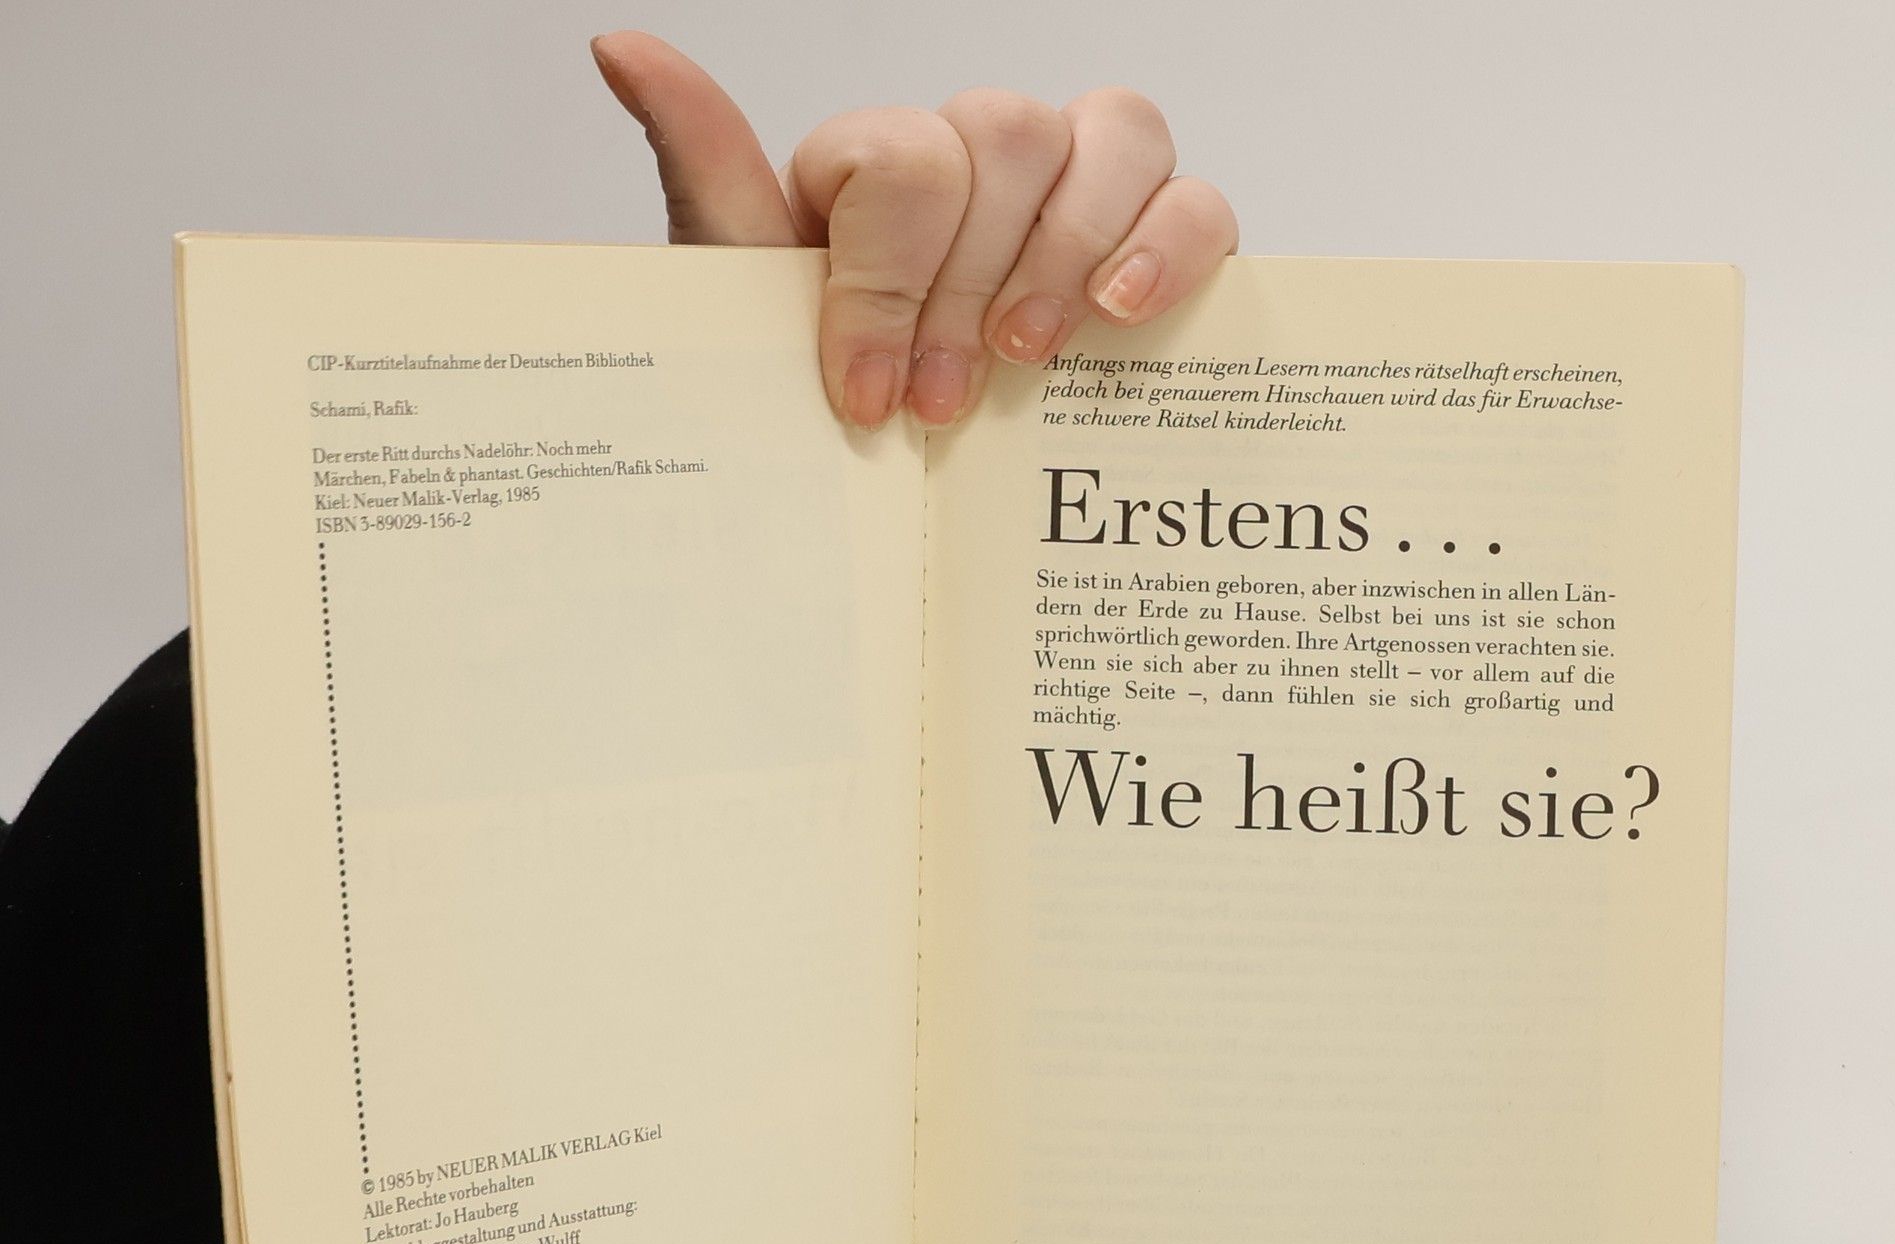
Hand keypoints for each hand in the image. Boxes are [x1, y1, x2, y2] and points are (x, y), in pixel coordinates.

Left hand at [590, 33, 1236, 430]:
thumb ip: (704, 169)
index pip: (903, 157)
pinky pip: (1199, 202)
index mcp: (881, 167)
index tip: (865, 392)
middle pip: (1007, 136)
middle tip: (939, 406)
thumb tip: (621, 48)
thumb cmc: (836, 393)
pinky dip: (1171, 247)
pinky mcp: (1160, 241)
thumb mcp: (750, 301)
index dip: (885, 277)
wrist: (907, 469)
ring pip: (1117, 134)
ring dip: (1067, 254)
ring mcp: (1079, 191)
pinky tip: (1124, 315)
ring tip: (1028, 362)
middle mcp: (985, 159)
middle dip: (969, 287)